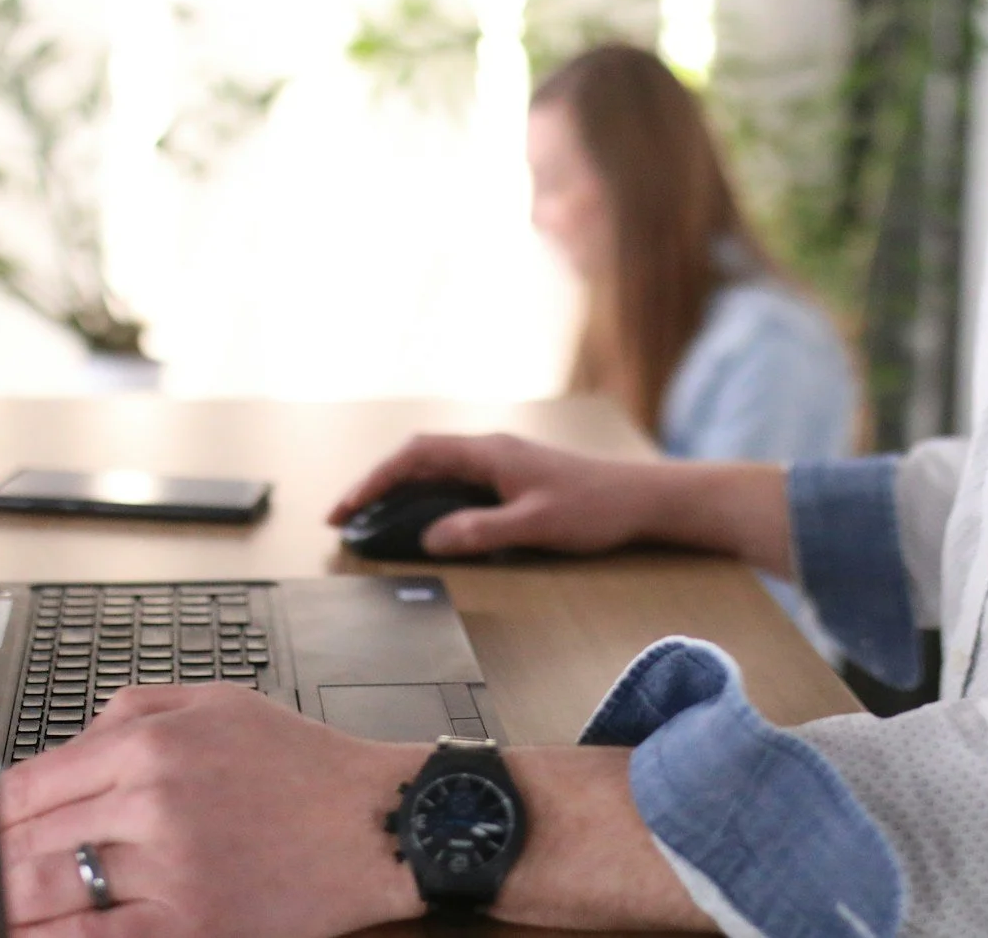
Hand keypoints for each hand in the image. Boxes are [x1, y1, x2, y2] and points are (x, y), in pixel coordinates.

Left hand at [0, 684, 424, 936]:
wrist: (377, 822)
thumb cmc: (305, 766)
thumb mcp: (218, 702)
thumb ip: (131, 709)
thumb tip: (67, 743)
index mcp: (151, 745)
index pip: (30, 783)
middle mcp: (152, 803)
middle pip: (29, 841)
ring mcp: (169, 869)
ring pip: (50, 895)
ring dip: (4, 908)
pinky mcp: (190, 925)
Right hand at [331, 434, 795, 573]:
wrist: (643, 498)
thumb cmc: (595, 508)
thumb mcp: (534, 526)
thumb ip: (480, 531)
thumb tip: (430, 539)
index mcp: (489, 452)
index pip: (414, 457)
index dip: (373, 480)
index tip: (344, 509)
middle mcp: (490, 448)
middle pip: (417, 456)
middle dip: (375, 483)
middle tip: (344, 517)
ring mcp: (501, 460)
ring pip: (435, 466)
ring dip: (399, 487)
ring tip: (371, 518)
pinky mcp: (513, 475)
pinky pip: (454, 477)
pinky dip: (426, 493)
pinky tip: (422, 517)